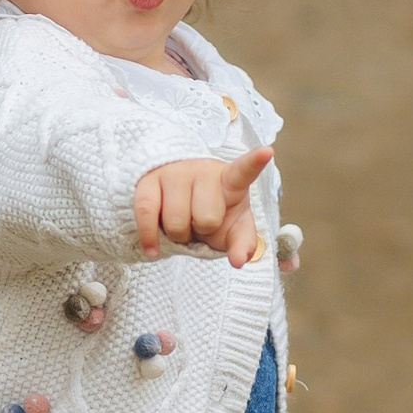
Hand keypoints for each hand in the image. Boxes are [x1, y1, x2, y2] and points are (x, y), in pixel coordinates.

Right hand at [133, 147, 273, 267]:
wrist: (177, 200)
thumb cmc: (213, 213)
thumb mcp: (233, 228)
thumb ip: (243, 244)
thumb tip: (239, 261)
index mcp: (230, 180)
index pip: (244, 171)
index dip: (254, 162)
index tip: (267, 152)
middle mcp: (202, 170)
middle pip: (206, 218)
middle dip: (202, 231)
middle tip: (199, 224)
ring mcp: (173, 173)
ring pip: (176, 221)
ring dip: (179, 235)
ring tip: (182, 224)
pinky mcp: (148, 181)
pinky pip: (146, 213)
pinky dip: (149, 237)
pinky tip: (153, 250)